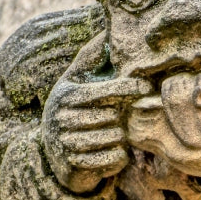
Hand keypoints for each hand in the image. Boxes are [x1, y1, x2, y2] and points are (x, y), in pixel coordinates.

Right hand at [42, 36, 150, 192]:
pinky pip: (115, 159)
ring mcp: (66, 144)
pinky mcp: (76, 166)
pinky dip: (120, 156)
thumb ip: (90, 58)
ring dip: (120, 137)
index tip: (146, 85)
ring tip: (112, 133)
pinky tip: (111, 150)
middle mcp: (61, 119)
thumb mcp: (76, 81)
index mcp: (65, 95)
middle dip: (121, 117)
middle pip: (112, 116)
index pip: (103, 90)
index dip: (127, 87)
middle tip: (118, 117)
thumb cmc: (74, 109)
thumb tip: (105, 33)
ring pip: (115, 138)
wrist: (55, 153)